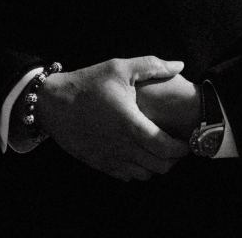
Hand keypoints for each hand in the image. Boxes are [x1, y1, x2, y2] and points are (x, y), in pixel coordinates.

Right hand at [36, 56, 190, 181]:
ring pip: (143, 174)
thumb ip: (153, 66)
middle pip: (157, 166)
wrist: (52, 103)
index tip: (188, 140)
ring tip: (161, 149)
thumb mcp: (121, 67)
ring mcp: (108, 157)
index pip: (163, 147)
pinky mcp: (98, 162)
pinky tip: (141, 152)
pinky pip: (125, 176)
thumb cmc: (88, 83)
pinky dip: (138, 169)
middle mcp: (120, 146)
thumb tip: (180, 65)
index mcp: (130, 123)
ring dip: (156, 165)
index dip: (180, 148)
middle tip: (179, 145)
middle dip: (173, 158)